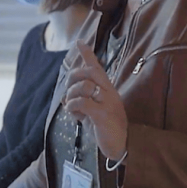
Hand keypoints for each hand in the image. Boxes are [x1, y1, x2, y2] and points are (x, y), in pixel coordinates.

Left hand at [64, 41, 128, 160]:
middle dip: (73, 78)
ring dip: (72, 96)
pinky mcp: (103, 115)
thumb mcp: (93, 110)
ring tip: (73, 108)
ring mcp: (108, 102)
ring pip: (84, 86)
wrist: (121, 145)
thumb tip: (65, 96)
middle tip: (69, 93)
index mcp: (107, 89)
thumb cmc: (105, 127)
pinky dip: (73, 107)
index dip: (87, 54)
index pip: (97, 67)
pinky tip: (76, 115)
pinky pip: (83, 102)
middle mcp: (109, 92)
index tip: (79, 42)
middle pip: (88, 72)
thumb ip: (83, 100)